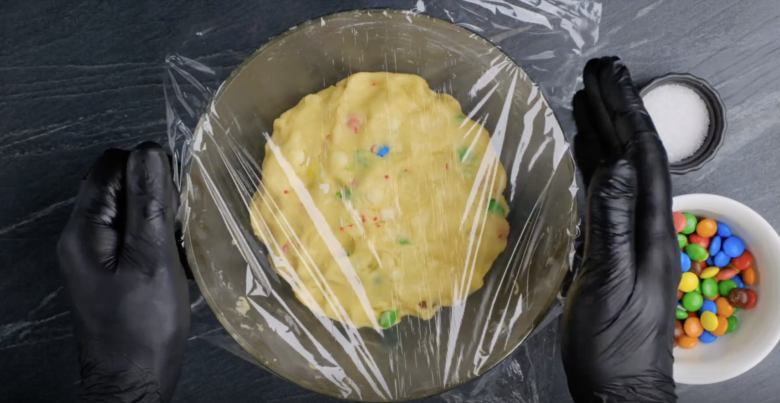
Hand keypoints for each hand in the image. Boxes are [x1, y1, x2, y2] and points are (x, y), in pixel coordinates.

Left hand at [58, 142, 189, 402]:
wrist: (134, 379)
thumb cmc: (144, 325)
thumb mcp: (151, 258)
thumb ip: (149, 202)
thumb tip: (149, 150)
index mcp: (84, 230)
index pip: (109, 166)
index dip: (145, 165)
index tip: (176, 190)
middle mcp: (83, 237)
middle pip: (117, 185)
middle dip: (153, 190)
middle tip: (180, 219)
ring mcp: (96, 255)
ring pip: (128, 210)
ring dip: (157, 214)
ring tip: (179, 239)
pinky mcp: (111, 270)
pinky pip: (133, 234)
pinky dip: (156, 235)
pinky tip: (174, 255)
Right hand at [561, 57, 678, 401]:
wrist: (618, 387)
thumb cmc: (614, 344)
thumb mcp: (611, 283)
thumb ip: (614, 224)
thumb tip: (620, 167)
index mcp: (652, 229)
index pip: (643, 156)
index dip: (625, 113)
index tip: (607, 79)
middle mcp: (645, 227)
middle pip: (635, 156)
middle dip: (617, 111)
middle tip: (598, 75)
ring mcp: (629, 239)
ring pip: (620, 174)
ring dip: (605, 134)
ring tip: (588, 102)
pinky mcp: (611, 251)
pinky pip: (604, 197)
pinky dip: (594, 168)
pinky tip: (584, 156)